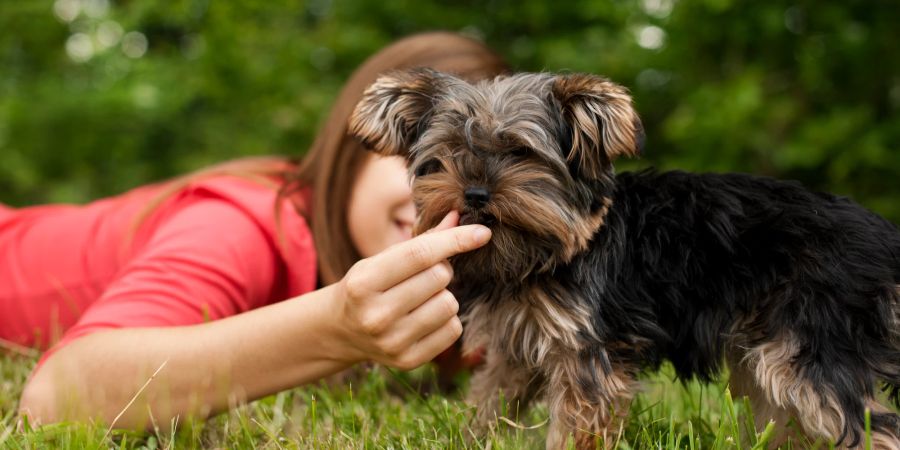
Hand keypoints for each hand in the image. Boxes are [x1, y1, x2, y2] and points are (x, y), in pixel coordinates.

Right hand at [330, 211, 490, 369]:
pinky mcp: (408, 360)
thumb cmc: (367, 286)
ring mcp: (392, 342)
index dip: (455, 240)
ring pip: (449, 304)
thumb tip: (459, 218)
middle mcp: (375, 315)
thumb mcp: (382, 259)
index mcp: (363, 283)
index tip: (482, 232)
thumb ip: (422, 240)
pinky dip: (447, 319)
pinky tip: (425, 317)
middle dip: (441, 269)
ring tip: (423, 298)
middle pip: (439, 278)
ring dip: (444, 295)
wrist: (341, 331)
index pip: (419, 255)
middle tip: (425, 274)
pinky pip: (453, 329)